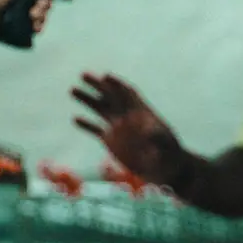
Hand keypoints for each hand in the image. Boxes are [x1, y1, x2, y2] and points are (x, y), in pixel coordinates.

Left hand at [0, 0, 55, 38]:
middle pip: (42, 0)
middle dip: (44, 5)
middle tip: (36, 9)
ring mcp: (19, 10)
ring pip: (40, 14)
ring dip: (41, 17)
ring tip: (33, 19)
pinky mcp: (17, 23)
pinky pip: (34, 25)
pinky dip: (37, 26)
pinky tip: (35, 27)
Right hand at [71, 73, 185, 186]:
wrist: (165, 167)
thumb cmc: (169, 153)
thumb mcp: (165, 144)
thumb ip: (157, 137)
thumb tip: (149, 134)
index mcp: (141, 111)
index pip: (127, 93)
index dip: (117, 84)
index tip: (106, 76)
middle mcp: (127, 115)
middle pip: (110, 95)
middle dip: (97, 84)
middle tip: (83, 74)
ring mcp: (118, 127)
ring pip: (100, 109)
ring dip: (87, 99)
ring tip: (72, 89)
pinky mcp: (112, 140)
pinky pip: (96, 129)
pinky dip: (86, 124)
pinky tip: (75, 118)